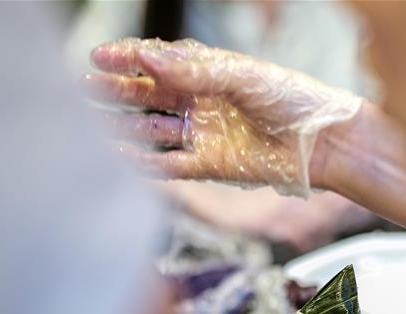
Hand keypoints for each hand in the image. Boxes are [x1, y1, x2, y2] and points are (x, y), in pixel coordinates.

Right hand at [86, 38, 361, 197]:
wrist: (324, 143)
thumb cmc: (291, 100)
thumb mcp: (243, 77)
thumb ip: (195, 72)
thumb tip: (149, 60)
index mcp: (210, 74)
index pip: (159, 63)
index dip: (128, 59)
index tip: (99, 56)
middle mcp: (202, 102)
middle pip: (149, 95)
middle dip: (117, 91)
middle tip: (82, 86)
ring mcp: (205, 134)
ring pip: (154, 129)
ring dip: (124, 126)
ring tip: (92, 126)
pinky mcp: (212, 166)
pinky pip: (171, 164)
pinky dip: (147, 163)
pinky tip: (122, 158)